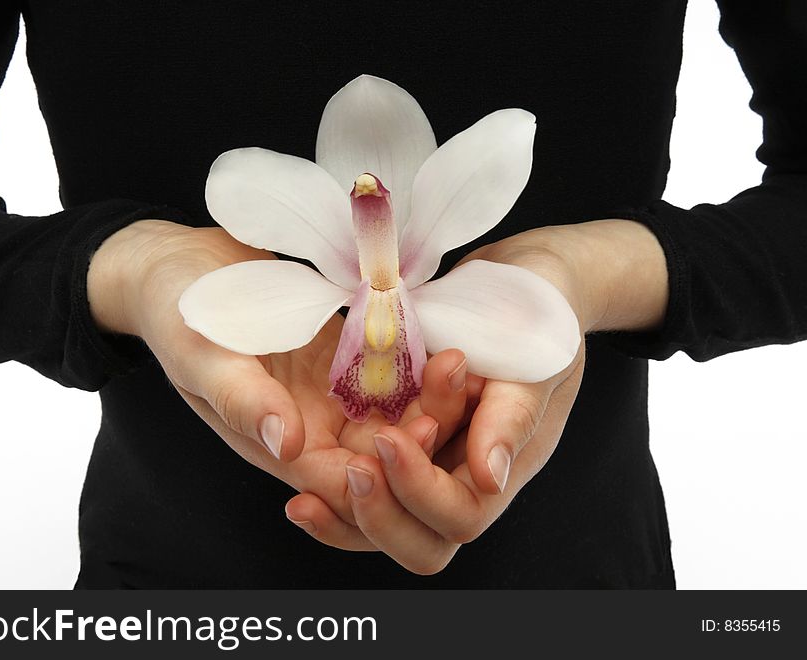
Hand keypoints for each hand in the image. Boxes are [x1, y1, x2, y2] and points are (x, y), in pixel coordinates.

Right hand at [86, 220, 474, 530]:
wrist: (184, 264)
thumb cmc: (178, 310)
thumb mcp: (202, 353)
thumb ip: (242, 399)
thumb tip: (288, 444)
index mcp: (276, 443)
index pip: (341, 482)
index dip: (383, 470)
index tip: (419, 431)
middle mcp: (314, 427)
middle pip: (382, 453)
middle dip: (423, 430)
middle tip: (453, 380)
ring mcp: (335, 393)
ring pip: (399, 416)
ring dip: (431, 397)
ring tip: (456, 359)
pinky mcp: (351, 357)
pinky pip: (397, 374)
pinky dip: (421, 366)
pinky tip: (447, 341)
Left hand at [285, 219, 667, 572]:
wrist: (522, 283)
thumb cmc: (538, 313)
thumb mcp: (533, 357)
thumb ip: (513, 415)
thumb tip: (491, 477)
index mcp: (502, 466)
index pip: (460, 516)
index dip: (422, 489)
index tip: (390, 437)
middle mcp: (463, 477)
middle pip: (421, 542)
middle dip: (381, 515)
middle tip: (351, 471)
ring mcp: (431, 463)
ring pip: (387, 523)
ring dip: (348, 514)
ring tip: (304, 496)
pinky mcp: (401, 440)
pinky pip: (369, 484)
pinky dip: (336, 490)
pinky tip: (299, 482)